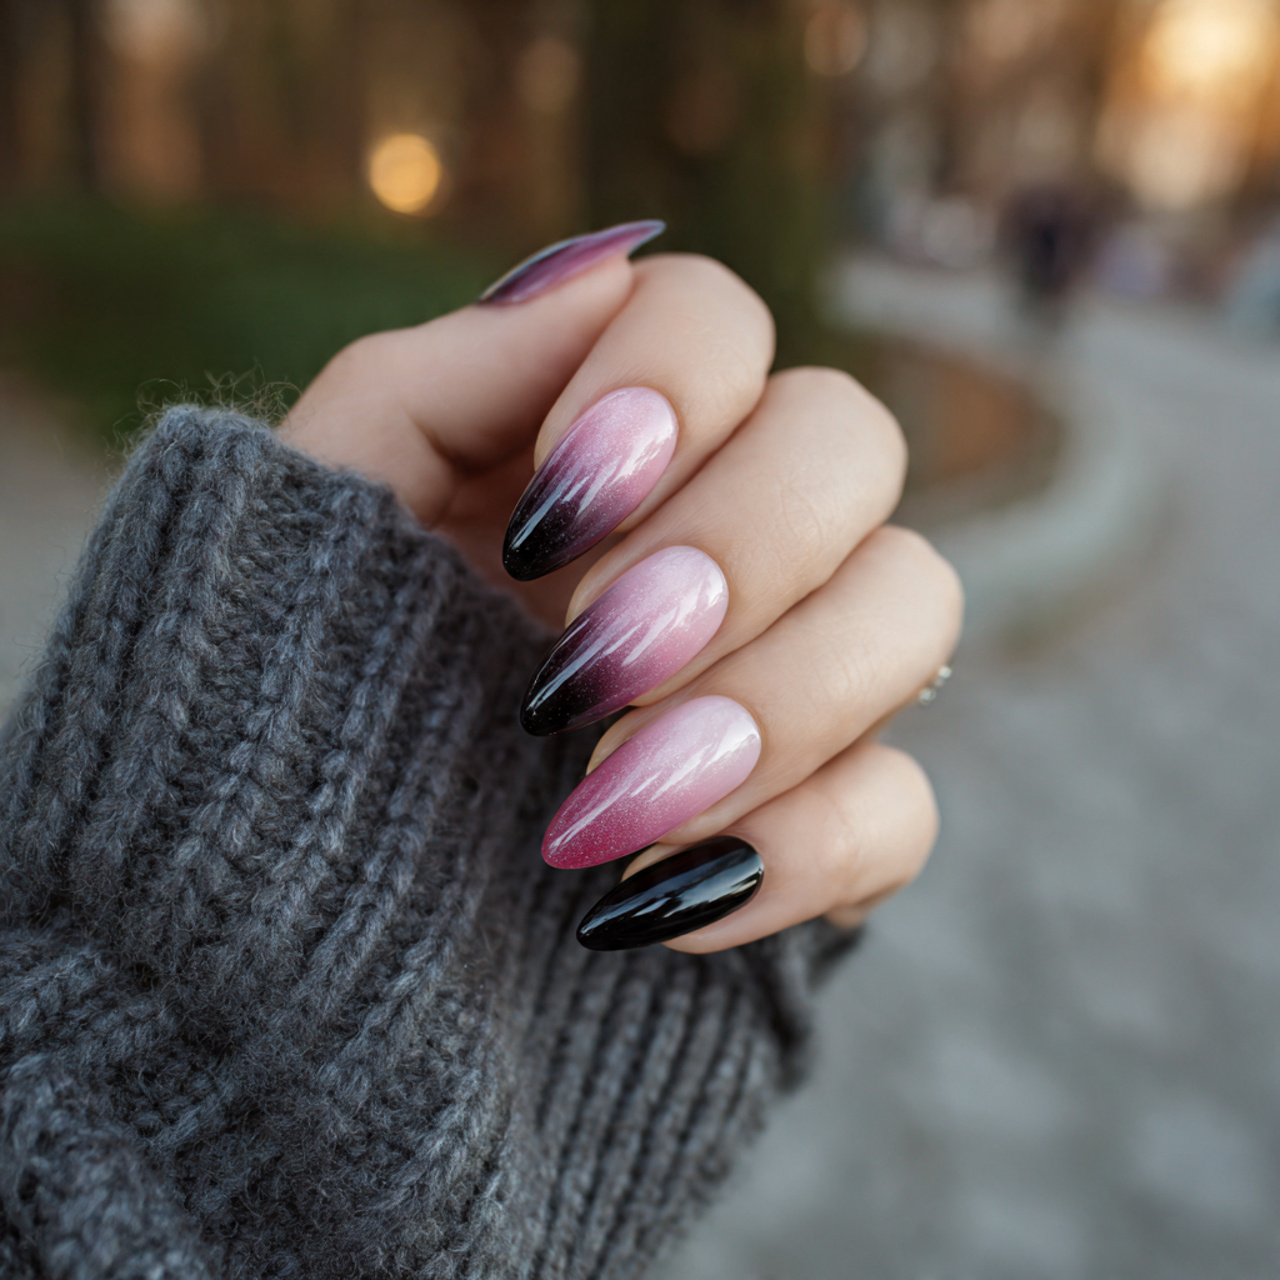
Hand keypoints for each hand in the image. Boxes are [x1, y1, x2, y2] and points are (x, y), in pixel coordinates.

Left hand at [282, 225, 961, 953]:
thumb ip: (443, 374)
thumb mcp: (325, 517)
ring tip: (607, 802)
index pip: (720, 319)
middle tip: (593, 662)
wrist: (290, 905)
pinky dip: (799, 853)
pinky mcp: (815, 817)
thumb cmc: (297, 685)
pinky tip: (655, 905)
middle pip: (853, 439)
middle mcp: (725, 531)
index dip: (671, 385)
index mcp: (608, 443)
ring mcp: (789, 671)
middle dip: (738, 545)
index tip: (555, 508)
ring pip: (912, 605)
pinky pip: (899, 807)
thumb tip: (602, 269)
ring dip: (777, 699)